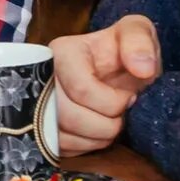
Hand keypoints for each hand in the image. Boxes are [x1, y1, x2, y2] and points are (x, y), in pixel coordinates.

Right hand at [48, 15, 159, 153]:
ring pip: (61, 136)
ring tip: (111, 122)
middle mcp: (39, 77)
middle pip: (67, 116)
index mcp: (61, 53)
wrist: (113, 71)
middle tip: (121, 114)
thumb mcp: (136, 32)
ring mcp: (36, 104)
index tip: (129, 97)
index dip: (112, 102)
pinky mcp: (40, 127)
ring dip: (97, 137)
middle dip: (105, 124)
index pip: (81, 89)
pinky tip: (97, 131)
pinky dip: (85, 145)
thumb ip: (140, 41)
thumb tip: (143, 68)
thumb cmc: (122, 51)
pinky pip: (60, 148)